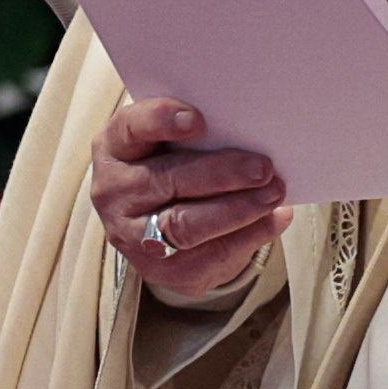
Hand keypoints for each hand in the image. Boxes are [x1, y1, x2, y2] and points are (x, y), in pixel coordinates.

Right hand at [90, 98, 290, 298]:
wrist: (154, 223)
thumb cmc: (172, 164)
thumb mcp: (171, 142)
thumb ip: (200, 135)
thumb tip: (253, 132)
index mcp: (115, 146)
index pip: (132, 127)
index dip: (161, 121)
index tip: (199, 120)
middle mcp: (114, 190)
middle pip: (167, 180)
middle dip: (221, 173)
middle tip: (263, 168)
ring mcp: (130, 234)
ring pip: (185, 225)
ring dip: (237, 209)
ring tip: (272, 194)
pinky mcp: (156, 268)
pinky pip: (207, 255)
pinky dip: (247, 236)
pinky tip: (273, 219)